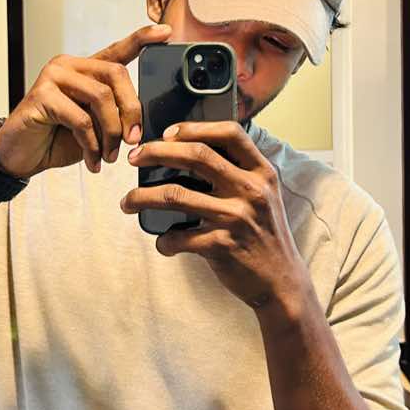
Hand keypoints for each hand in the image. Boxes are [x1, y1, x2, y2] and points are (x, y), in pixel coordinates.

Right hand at [0, 24, 172, 179]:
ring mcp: (53, 77)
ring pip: (100, 97)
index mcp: (84, 69)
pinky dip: (91, 144)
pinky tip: (93, 160)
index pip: (117, 50)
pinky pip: (80, 119)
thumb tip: (138, 124)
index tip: (166, 32)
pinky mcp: (41, 95)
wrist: (20, 157)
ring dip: (111, 133)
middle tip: (133, 140)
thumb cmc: (56, 139)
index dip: (142, 39)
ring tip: (109, 156)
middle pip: (116, 75)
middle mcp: (68, 65)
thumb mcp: (94, 127)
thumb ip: (112, 115)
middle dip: (131, 111)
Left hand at [119, 121, 309, 309]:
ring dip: (142, 197)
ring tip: (127, 201)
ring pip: (175, 195)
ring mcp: (236, 217)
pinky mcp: (222, 245)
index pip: (229, 133)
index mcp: (261, 171)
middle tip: (134, 159)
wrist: (282, 282)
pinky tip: (163, 243)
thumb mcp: (264, 195)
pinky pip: (178, 237)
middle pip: (196, 156)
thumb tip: (188, 151)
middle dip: (156, 152)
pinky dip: (163, 241)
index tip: (167, 133)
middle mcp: (250, 189)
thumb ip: (239, 172)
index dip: (194, 128)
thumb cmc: (264, 234)